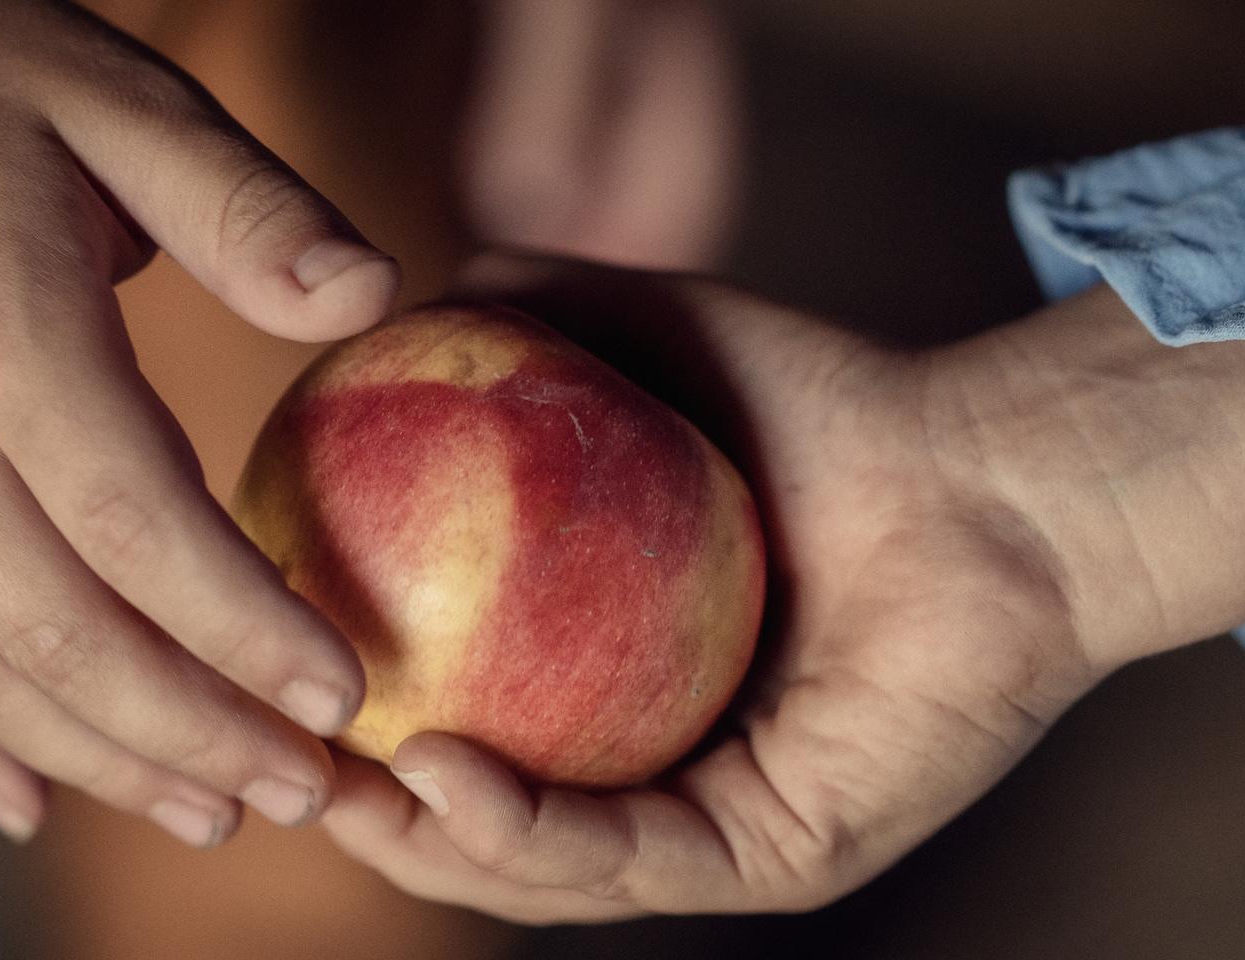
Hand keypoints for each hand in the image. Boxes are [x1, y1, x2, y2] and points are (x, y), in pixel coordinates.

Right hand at [0, 0, 399, 844]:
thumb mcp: (113, 88)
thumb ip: (245, 203)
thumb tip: (375, 288)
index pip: (136, 531)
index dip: (243, 634)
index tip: (341, 699)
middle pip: (53, 634)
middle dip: (189, 733)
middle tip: (304, 791)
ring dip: (92, 759)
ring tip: (208, 808)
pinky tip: (26, 797)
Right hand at [318, 254, 1244, 919]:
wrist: (997, 462)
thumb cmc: (837, 407)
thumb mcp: (652, 345)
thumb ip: (539, 316)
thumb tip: (415, 286)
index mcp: (614, 696)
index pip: (452, 731)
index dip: (344, 719)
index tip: (248, 664)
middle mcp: (663, 782)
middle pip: (475, 833)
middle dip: (357, 813)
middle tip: (260, 754)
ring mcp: (726, 833)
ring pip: (542, 874)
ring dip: (423, 844)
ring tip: (334, 782)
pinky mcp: (789, 857)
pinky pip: (641, 861)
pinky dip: (532, 833)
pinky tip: (444, 777)